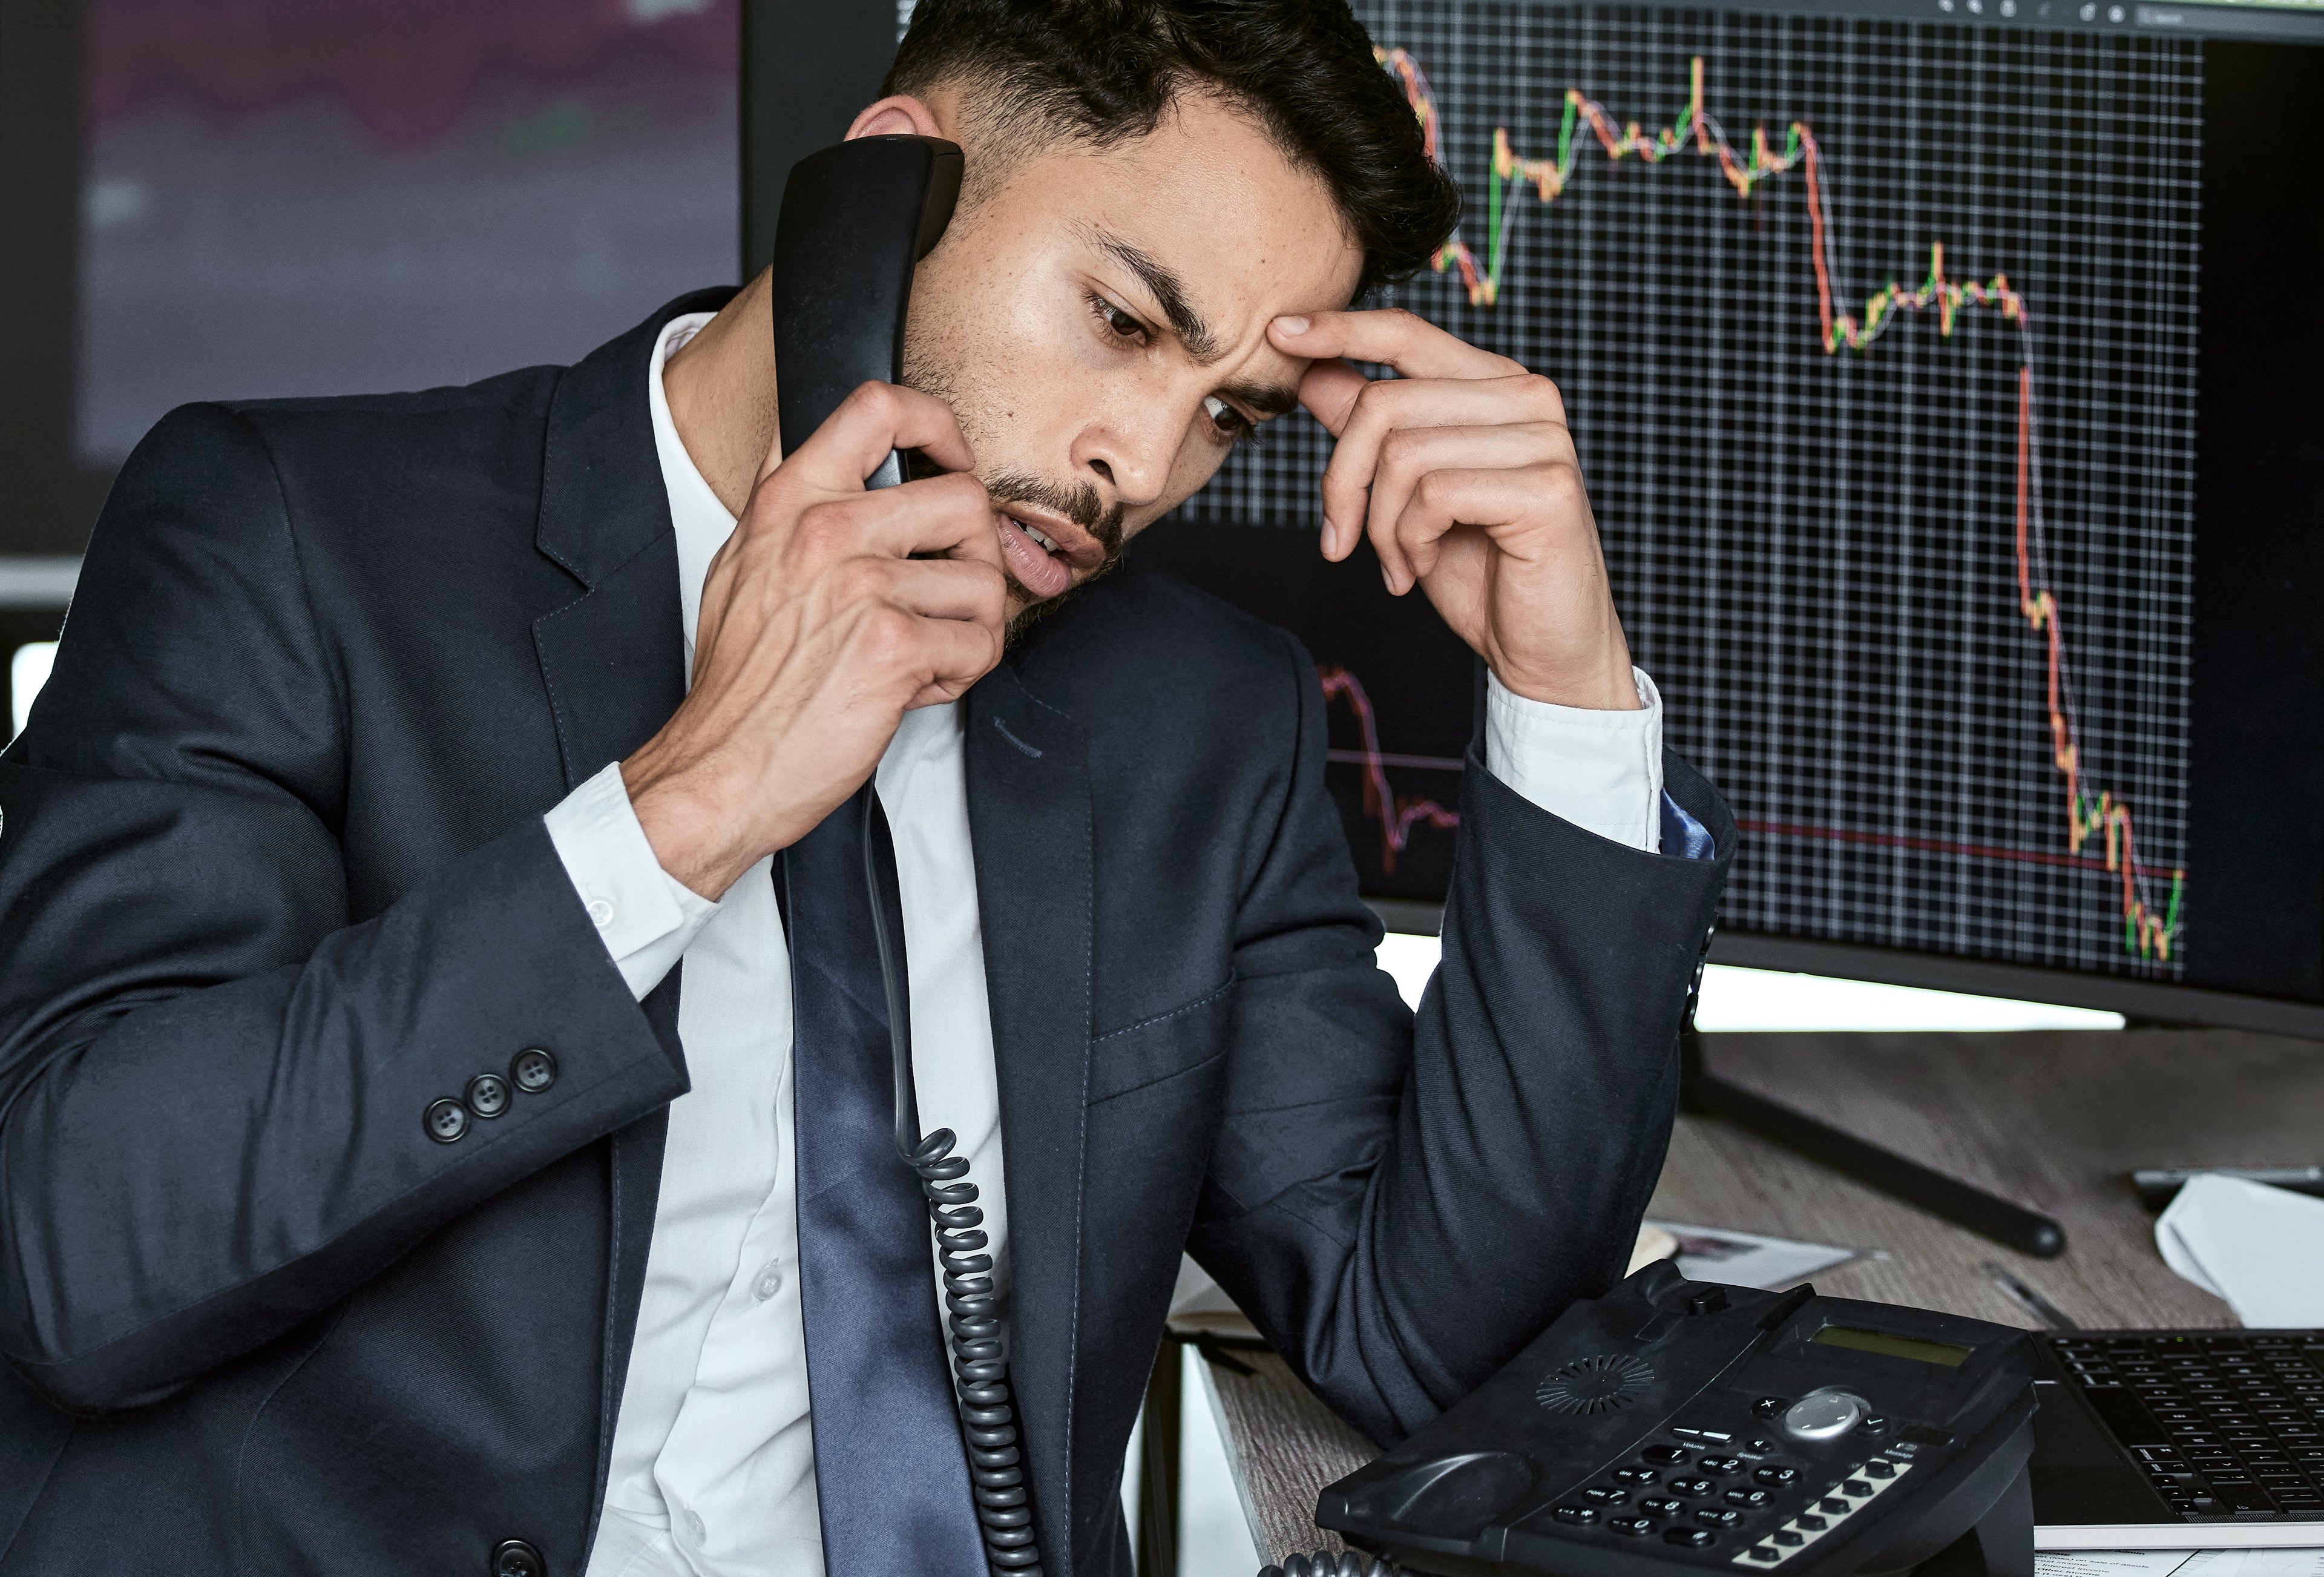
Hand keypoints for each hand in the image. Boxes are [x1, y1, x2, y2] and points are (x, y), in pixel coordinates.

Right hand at [620, 381, 1006, 898]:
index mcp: (790, 500)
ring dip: (972, 625)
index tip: (951, 461)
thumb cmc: (739, 681)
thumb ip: (784, 501)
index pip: (878, 407)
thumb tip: (808, 441)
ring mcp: (861, 587)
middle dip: (978, 552)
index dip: (938, 427)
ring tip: (926, 651)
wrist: (723, 767)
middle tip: (951, 590)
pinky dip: (961, 672)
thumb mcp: (741, 564)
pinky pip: (978, 643)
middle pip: (965, 497)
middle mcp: (826, 532)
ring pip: (984, 579)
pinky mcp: (892, 647)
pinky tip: (917, 685)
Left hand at [1268, 310, 1636, 710]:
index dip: (1340, 330)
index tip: (1278, 333)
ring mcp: (1543, 439)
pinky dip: (1409, 542)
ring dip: (1379, 526)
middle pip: (1385, 404)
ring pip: (1403, 454)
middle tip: (1341, 540)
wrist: (1542, 647)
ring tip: (1397, 563)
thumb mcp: (1405, 492)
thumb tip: (1313, 370)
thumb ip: (1370, 427)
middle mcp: (1527, 397)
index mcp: (1494, 385)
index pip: (1406, 334)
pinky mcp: (1547, 488)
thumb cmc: (1479, 569)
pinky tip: (1423, 567)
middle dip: (1342, 482)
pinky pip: (1434, 495)